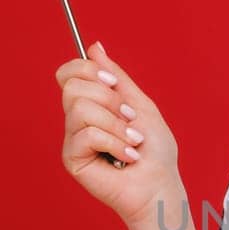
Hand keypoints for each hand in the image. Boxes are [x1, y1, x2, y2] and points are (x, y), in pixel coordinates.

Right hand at [55, 41, 182, 227]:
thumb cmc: (154, 150)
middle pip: (72, 86)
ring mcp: (73, 139)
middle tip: (129, 119)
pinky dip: (114, 143)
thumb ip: (116, 77)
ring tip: (131, 141)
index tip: (113, 83)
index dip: (88, 70)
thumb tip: (94, 46)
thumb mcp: (140, 104)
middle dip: (109, 100)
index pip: (69, 73)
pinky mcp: (72, 158)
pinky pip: (87, 134)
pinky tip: (126, 157)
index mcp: (91, 104)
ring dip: (116, 124)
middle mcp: (77, 120)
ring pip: (80, 108)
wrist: (159, 184)